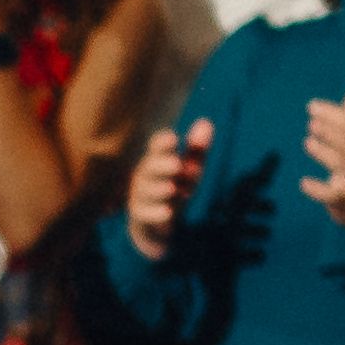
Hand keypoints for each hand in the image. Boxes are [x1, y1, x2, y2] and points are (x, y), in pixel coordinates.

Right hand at [123, 114, 212, 258]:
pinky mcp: (138, 215)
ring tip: (172, 188)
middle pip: (150, 168)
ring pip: (146, 190)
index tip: (173, 139)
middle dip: (162, 166)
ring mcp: (139, 195)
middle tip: (177, 165)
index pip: (157, 147)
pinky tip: (168, 213)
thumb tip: (206, 122)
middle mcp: (145, 175)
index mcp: (157, 159)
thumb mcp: (189, 170)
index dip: (163, 143)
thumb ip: (196, 150)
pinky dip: (155, 213)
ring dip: (159, 189)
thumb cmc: (174, 188)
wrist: (156, 223)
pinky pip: (143, 213)